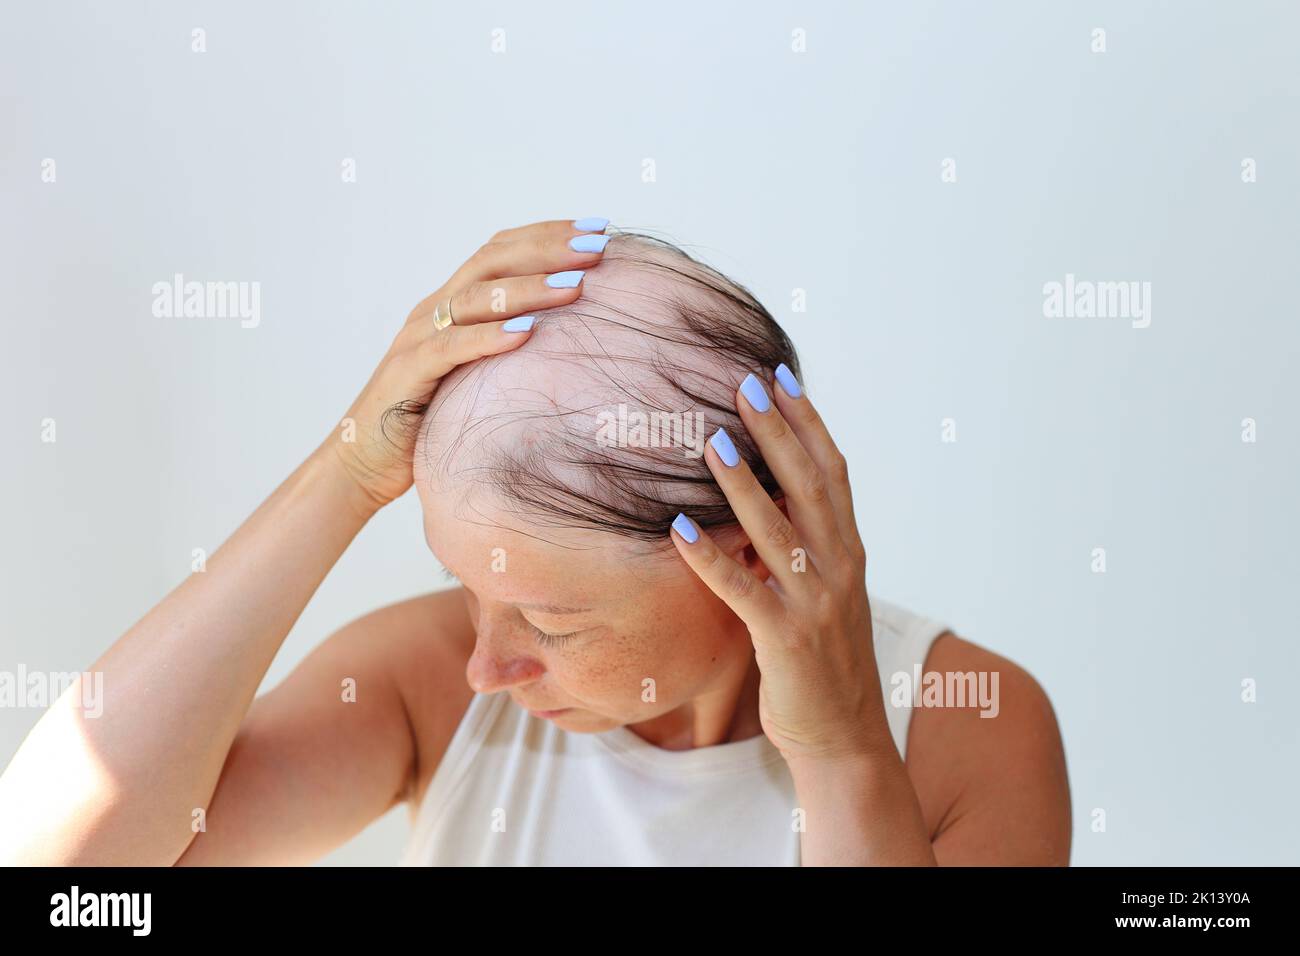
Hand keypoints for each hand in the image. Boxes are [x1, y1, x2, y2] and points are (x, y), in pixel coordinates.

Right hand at [325, 218, 609, 509]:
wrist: (364, 464)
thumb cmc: (430, 423)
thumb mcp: (479, 377)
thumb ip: (511, 353)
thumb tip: (575, 344)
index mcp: (451, 305)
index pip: (501, 251)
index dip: (548, 235)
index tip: (599, 228)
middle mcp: (433, 312)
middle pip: (492, 261)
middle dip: (548, 249)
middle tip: (598, 245)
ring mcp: (417, 339)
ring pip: (474, 298)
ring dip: (528, 289)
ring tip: (574, 287)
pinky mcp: (407, 375)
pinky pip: (449, 349)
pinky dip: (487, 338)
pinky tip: (525, 334)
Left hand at [669, 369, 891, 768]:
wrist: (845, 738)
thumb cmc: (823, 662)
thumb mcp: (823, 594)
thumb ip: (803, 546)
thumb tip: (769, 496)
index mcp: (849, 552)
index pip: (832, 473)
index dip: (808, 422)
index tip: (780, 378)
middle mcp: (839, 569)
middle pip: (808, 486)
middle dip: (777, 433)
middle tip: (746, 386)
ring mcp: (814, 604)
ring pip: (776, 530)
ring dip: (741, 483)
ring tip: (711, 439)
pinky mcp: (784, 639)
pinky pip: (741, 591)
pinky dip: (709, 559)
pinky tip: (678, 529)